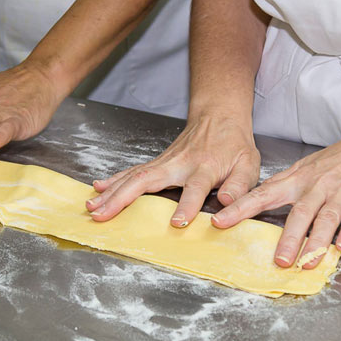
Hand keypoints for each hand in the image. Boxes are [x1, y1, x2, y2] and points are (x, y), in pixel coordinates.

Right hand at [86, 115, 260, 225]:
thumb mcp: (248, 165)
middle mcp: (178, 165)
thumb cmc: (234, 146)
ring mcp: (163, 162)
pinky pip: (131, 172)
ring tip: (92, 207)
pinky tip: (98, 188)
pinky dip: (113, 180)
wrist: (219, 117)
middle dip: (122, 199)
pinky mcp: (156, 163)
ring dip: (110, 192)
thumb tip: (228, 203)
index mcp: (204, 168)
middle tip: (103, 215)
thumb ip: (239, 186)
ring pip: (132, 176)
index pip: (195, 188)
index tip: (177, 223)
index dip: (187, 205)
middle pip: (146, 181)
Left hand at [211, 123, 340, 268]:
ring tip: (308, 263)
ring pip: (325, 218)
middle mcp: (316, 186)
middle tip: (279, 260)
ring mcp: (340, 192)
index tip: (219, 221)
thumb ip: (284, 187)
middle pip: (298, 213)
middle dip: (287, 238)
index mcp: (296, 179)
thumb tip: (259, 203)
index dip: (239, 209)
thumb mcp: (307, 168)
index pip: (262, 195)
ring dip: (317, 242)